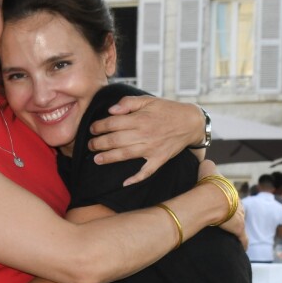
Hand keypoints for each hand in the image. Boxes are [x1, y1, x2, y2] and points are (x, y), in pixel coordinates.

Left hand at [88, 96, 203, 185]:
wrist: (191, 122)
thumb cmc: (168, 110)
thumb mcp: (148, 100)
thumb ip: (128, 103)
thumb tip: (111, 110)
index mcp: (140, 119)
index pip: (112, 123)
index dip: (99, 126)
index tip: (92, 129)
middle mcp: (144, 134)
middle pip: (115, 140)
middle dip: (99, 143)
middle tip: (90, 145)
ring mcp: (151, 149)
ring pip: (125, 155)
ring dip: (109, 158)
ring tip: (96, 159)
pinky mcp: (159, 159)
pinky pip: (146, 172)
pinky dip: (136, 178)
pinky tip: (125, 183)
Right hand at [197, 161, 247, 249]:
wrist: (212, 196)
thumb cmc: (209, 182)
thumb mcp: (207, 167)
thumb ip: (207, 165)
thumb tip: (205, 164)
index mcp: (230, 191)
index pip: (229, 195)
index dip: (223, 198)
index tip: (218, 201)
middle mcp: (237, 203)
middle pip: (237, 208)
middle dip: (232, 212)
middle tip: (223, 216)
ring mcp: (239, 216)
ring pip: (239, 222)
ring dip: (235, 226)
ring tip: (229, 230)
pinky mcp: (238, 228)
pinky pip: (242, 238)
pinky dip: (242, 242)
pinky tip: (242, 247)